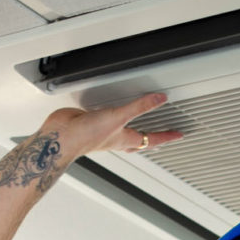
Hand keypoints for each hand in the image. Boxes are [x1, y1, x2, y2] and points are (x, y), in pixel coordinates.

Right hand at [42, 92, 182, 159]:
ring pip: (123, 133)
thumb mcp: (119, 117)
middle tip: (161, 137)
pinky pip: (106, 121)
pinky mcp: (91, 123)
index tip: (177, 135)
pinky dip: (112, 118)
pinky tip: (109, 112)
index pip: (152, 139)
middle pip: (138, 141)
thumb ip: (140, 106)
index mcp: (125, 139)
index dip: (166, 136)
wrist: (61, 137)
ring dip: (132, 131)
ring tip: (141, 125)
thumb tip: (159, 99)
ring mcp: (103, 131)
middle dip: (150, 139)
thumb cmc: (87, 135)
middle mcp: (115, 137)